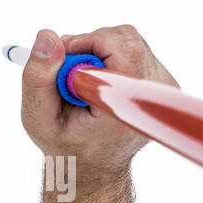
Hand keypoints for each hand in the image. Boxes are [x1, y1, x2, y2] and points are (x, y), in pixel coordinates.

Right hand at [20, 25, 178, 179]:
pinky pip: (134, 48)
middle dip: (89, 45)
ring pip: (128, 39)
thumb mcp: (39, 119)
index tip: (66, 67)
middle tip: (70, 75)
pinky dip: (110, 55)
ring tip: (82, 81)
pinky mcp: (164, 80)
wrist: (94, 166)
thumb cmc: (65, 145)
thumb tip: (48, 36)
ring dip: (98, 50)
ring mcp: (164, 86)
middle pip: (125, 39)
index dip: (87, 45)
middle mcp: (153, 94)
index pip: (123, 49)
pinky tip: (98, 81)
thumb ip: (39, 77)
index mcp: (126, 105)